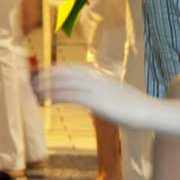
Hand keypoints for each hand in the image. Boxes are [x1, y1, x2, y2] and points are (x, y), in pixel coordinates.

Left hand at [36, 64, 154, 128]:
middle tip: (30, 81)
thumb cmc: (135, 107)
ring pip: (65, 82)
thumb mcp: (116, 95)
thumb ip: (102, 94)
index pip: (72, 67)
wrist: (149, 111)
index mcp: (101, 75)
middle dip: (46, 76)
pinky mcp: (97, 100)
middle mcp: (97, 78)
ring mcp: (97, 88)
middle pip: (65, 72)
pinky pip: (71, 95)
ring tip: (33, 91)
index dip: (55, 69)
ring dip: (47, 86)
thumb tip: (91, 101)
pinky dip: (57, 96)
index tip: (41, 74)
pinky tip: (47, 100)